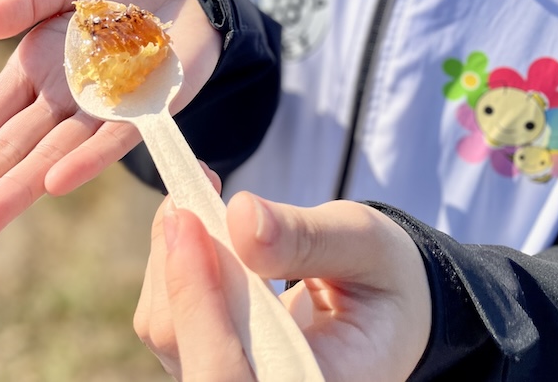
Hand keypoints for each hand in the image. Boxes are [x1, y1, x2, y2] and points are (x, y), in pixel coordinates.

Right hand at [0, 0, 220, 244]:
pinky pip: (112, 140)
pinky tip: (54, 183)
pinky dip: (85, 160)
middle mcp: (61, 102)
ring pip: (52, 156)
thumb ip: (26, 2)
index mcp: (33, 74)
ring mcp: (101, 112)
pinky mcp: (145, 113)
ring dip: (16, 189)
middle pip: (10, 149)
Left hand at [135, 183, 431, 381]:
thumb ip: (308, 238)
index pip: (234, 374)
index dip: (200, 306)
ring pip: (171, 333)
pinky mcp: (213, 356)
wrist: (387, 300)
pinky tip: (196, 223)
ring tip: (198, 194)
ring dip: (173, 258)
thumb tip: (242, 217)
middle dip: (180, 270)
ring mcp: (235, 377)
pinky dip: (176, 262)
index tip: (187, 222)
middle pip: (193, 354)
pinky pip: (172, 318)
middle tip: (186, 196)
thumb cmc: (383, 276)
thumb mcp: (364, 245)